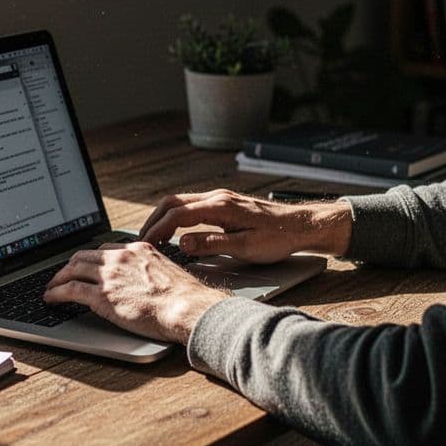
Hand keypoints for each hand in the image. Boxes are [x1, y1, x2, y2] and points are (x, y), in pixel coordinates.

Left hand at [44, 242, 227, 343]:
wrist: (185, 307)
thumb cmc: (182, 297)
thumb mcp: (166, 273)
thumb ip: (148, 271)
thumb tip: (141, 282)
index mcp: (137, 250)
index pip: (105, 249)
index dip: (90, 259)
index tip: (84, 265)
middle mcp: (121, 257)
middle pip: (84, 256)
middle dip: (69, 266)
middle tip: (62, 275)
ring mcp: (109, 275)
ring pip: (73, 269)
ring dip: (58, 278)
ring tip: (51, 287)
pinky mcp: (102, 295)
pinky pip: (70, 290)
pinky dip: (56, 293)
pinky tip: (51, 298)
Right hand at [139, 189, 351, 262]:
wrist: (303, 226)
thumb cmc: (278, 238)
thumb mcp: (245, 248)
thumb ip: (212, 245)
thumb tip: (183, 243)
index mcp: (220, 207)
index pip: (177, 214)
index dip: (157, 229)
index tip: (145, 244)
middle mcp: (218, 197)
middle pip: (173, 202)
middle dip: (154, 220)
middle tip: (142, 240)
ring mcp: (222, 198)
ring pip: (182, 201)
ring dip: (164, 217)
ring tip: (154, 236)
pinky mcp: (226, 204)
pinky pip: (193, 205)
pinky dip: (177, 216)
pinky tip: (176, 230)